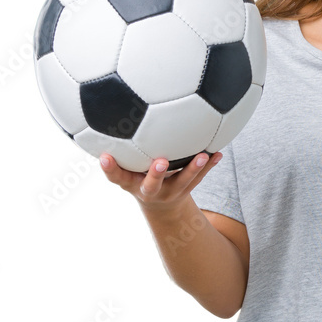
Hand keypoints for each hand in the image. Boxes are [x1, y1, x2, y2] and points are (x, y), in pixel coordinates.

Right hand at [98, 151, 222, 210]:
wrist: (161, 206)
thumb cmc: (138, 177)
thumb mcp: (125, 169)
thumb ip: (119, 150)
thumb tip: (107, 115)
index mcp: (131, 184)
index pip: (117, 178)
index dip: (110, 169)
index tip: (104, 157)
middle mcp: (150, 190)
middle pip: (152, 185)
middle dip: (156, 174)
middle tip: (160, 162)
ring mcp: (171, 191)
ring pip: (183, 182)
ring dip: (192, 169)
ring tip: (201, 156)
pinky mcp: (188, 188)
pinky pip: (200, 177)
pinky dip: (209, 165)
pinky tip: (217, 153)